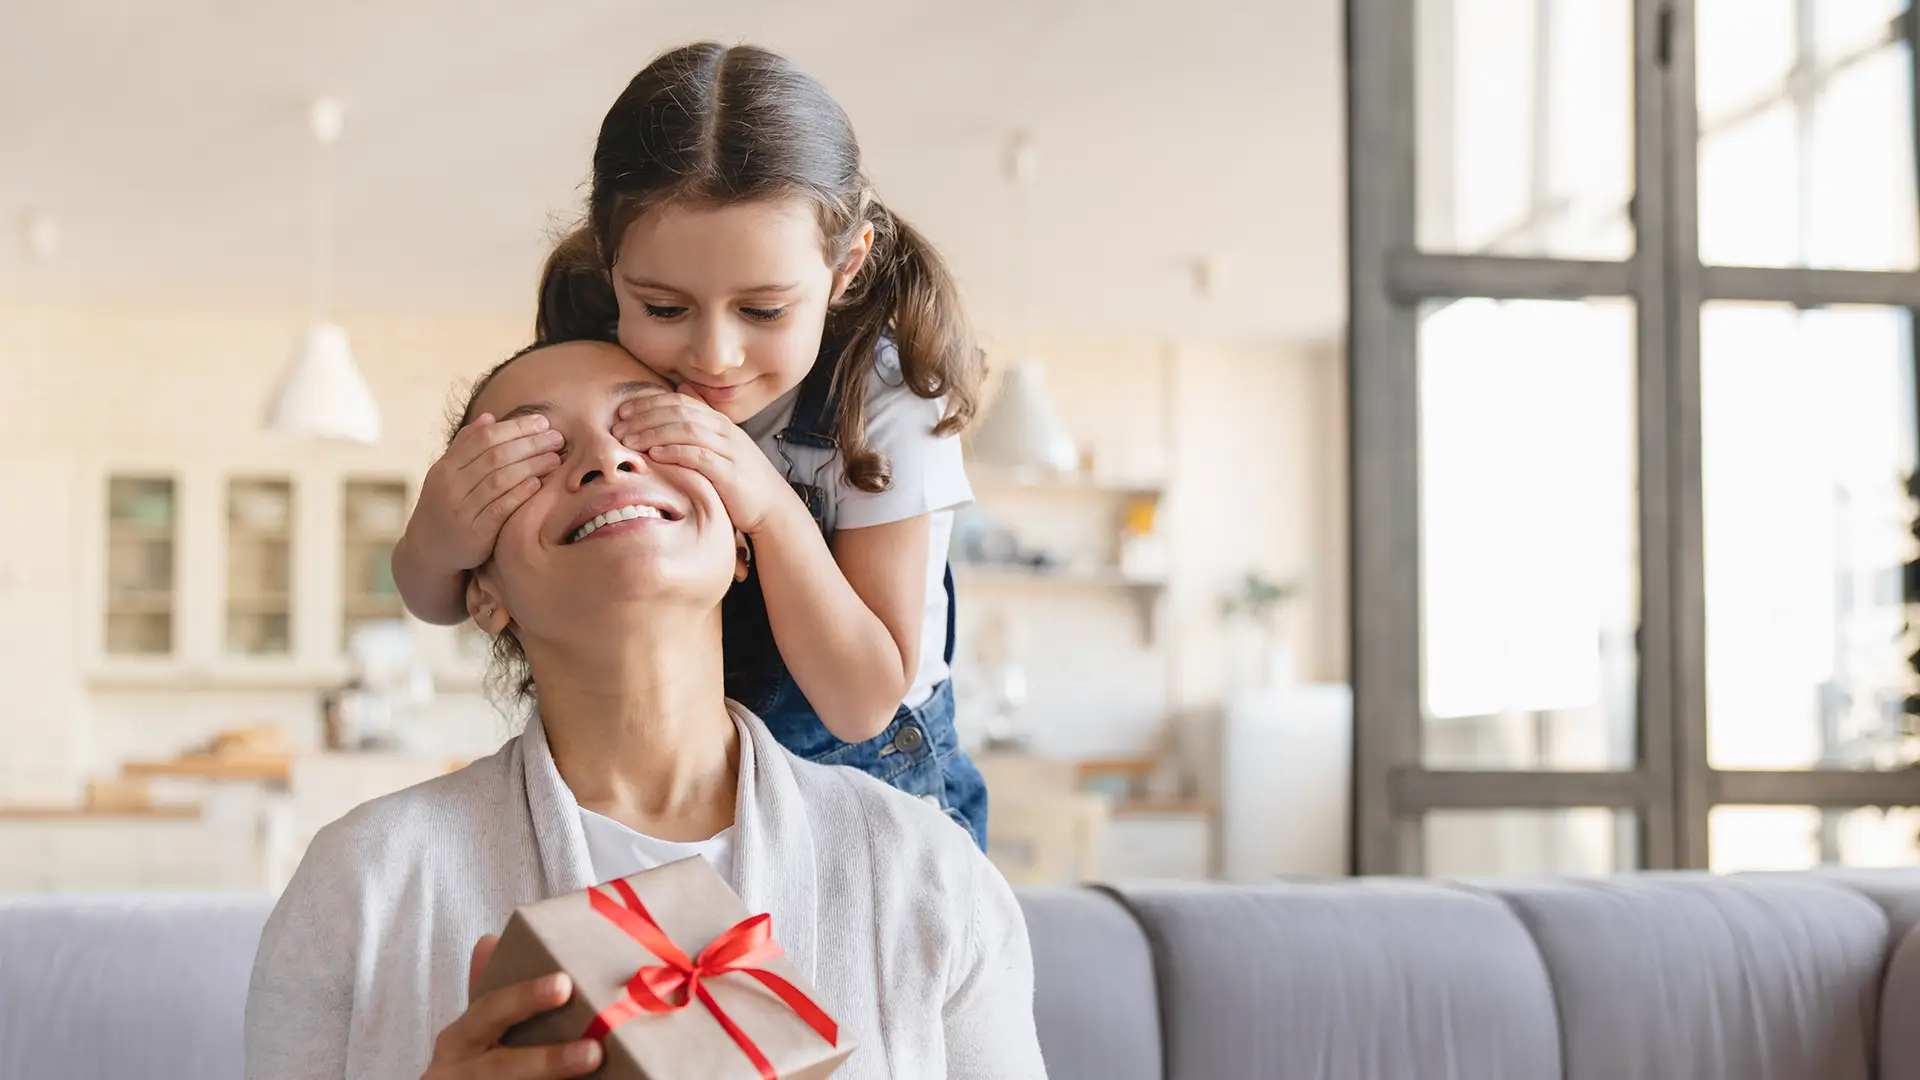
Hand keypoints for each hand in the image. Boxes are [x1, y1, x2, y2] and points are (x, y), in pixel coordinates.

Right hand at [411, 415, 563, 571]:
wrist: (428, 550)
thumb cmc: (445, 506)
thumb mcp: (448, 475)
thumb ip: (466, 447)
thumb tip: (489, 417)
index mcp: (446, 467)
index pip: (484, 438)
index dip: (515, 428)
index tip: (542, 422)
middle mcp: (450, 486)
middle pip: (495, 456)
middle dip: (530, 444)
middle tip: (557, 438)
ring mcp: (460, 510)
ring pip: (499, 480)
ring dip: (531, 466)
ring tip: (555, 458)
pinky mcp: (473, 534)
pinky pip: (500, 509)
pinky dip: (519, 494)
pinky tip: (538, 484)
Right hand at [421, 935, 602, 1079]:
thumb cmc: (475, 1063)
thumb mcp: (475, 1029)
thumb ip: (488, 992)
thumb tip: (490, 939)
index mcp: (460, 1039)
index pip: (491, 1011)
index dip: (526, 999)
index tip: (564, 985)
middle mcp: (457, 1072)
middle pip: (504, 1068)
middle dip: (548, 1061)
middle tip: (593, 1052)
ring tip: (593, 1064)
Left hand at [614, 391, 795, 534]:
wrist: (772, 506)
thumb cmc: (738, 479)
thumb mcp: (719, 448)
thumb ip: (699, 425)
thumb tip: (680, 394)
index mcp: (719, 422)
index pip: (679, 401)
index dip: (649, 403)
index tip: (622, 411)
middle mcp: (725, 431)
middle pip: (680, 412)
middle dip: (645, 417)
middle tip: (617, 427)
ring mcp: (730, 450)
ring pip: (687, 430)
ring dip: (653, 432)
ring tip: (628, 440)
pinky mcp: (730, 473)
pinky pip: (699, 456)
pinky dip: (675, 451)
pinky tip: (654, 454)